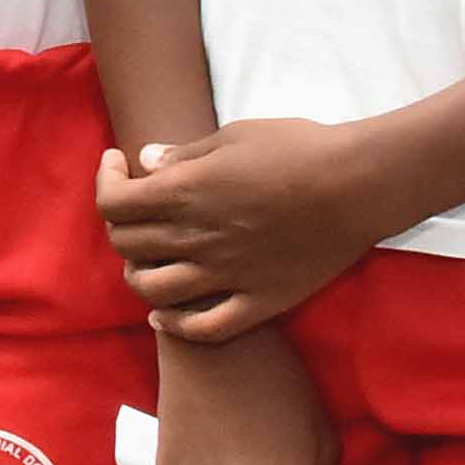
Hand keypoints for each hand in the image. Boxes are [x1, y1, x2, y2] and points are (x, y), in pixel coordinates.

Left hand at [97, 118, 395, 341]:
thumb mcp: (233, 136)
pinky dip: (175, 326)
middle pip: (126, 245)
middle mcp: (197, 239)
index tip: (117, 165)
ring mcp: (227, 275)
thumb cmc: (299, 148)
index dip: (106, 182)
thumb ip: (183, 155)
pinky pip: (205, 328)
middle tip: (134, 209)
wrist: (359, 184)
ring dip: (138, 275)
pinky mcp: (260, 300)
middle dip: (118, 226)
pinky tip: (164, 315)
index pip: (113, 203)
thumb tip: (144, 163)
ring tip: (146, 258)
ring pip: (154, 292)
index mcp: (185, 194)